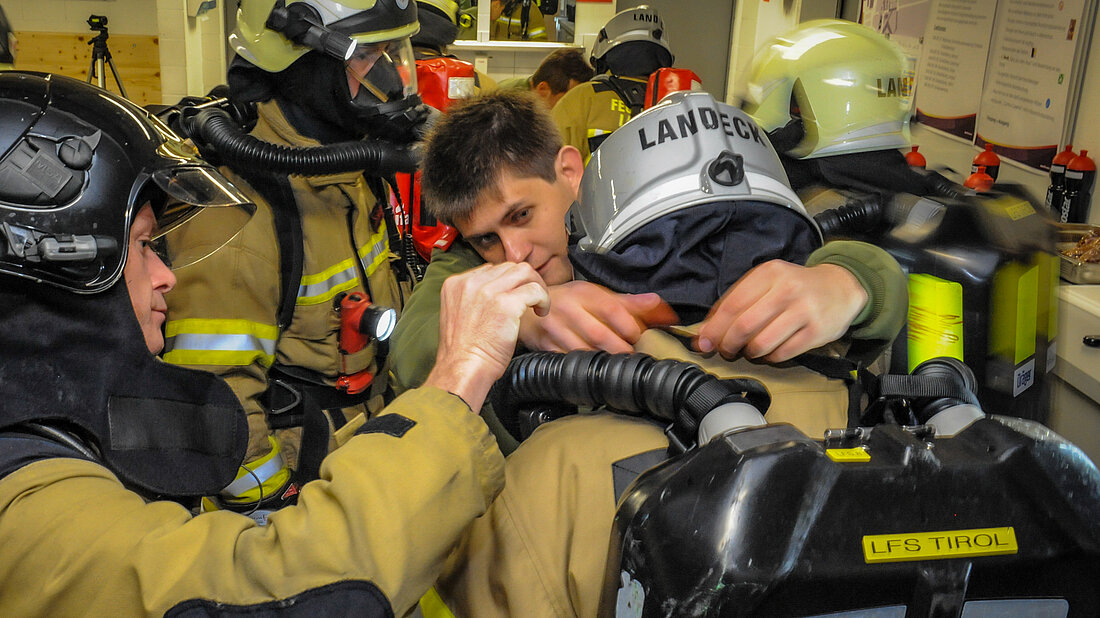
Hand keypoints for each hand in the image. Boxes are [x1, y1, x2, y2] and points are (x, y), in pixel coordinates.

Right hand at [425, 263, 549, 410]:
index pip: (491, 269)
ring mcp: (488, 291)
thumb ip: (473, 299)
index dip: (507, 282)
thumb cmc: (463, 351)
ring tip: (537, 304)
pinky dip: (543, 299)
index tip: (515, 296)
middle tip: (531, 299)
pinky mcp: (506, 304)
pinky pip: (534, 289)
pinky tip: (540, 312)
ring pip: (524, 271)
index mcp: (457, 284)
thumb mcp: (458, 315)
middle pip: (509, 267)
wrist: (463, 368)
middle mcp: (471, 283)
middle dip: (524, 281)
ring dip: (536, 285)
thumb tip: (497, 294)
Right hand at [518, 281, 678, 353]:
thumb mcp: (595, 295)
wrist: (526, 307)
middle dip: (619, 350)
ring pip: (583, 351)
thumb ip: (627, 302)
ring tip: (616, 366)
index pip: (613, 310)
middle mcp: (568, 309)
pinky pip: (567, 361)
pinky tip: (593, 371)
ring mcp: (554, 329)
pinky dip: (582, 368)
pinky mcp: (544, 346)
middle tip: (632, 357)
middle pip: (599, 334)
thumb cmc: (568, 303)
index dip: (630, 328)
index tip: (640, 338)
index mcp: (584, 293)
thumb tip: (658, 304)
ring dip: (603, 362)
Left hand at [695, 261, 867, 362]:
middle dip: (728, 344)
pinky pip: (782, 353)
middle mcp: (787, 289)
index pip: (732, 305)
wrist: (841, 287)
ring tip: (748, 351)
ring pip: (762, 343)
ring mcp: (804, 311)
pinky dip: (769, 358)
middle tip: (725, 350)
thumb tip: (706, 331)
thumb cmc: (796, 287)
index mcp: (769, 273)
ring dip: (749, 353)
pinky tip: (769, 353)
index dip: (714, 328)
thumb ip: (738, 301)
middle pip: (744, 326)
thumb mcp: (768, 281)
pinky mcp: (817, 331)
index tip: (704, 342)